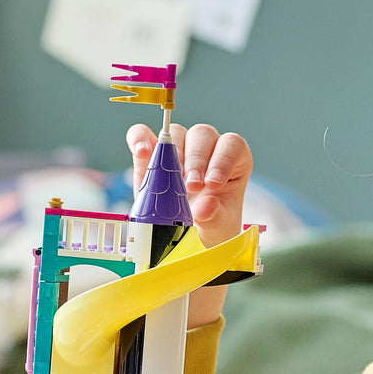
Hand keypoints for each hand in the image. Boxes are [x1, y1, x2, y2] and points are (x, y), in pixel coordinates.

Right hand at [127, 123, 251, 327]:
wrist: (186, 240)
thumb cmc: (210, 229)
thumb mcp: (217, 229)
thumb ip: (214, 218)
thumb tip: (206, 206)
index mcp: (233, 161)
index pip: (231, 147)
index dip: (223, 160)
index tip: (213, 185)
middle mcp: (207, 149)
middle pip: (202, 136)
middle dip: (196, 160)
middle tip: (191, 187)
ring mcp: (178, 149)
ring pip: (175, 134)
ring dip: (171, 154)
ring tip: (167, 181)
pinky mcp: (151, 155)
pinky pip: (143, 135)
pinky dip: (140, 139)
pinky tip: (142, 151)